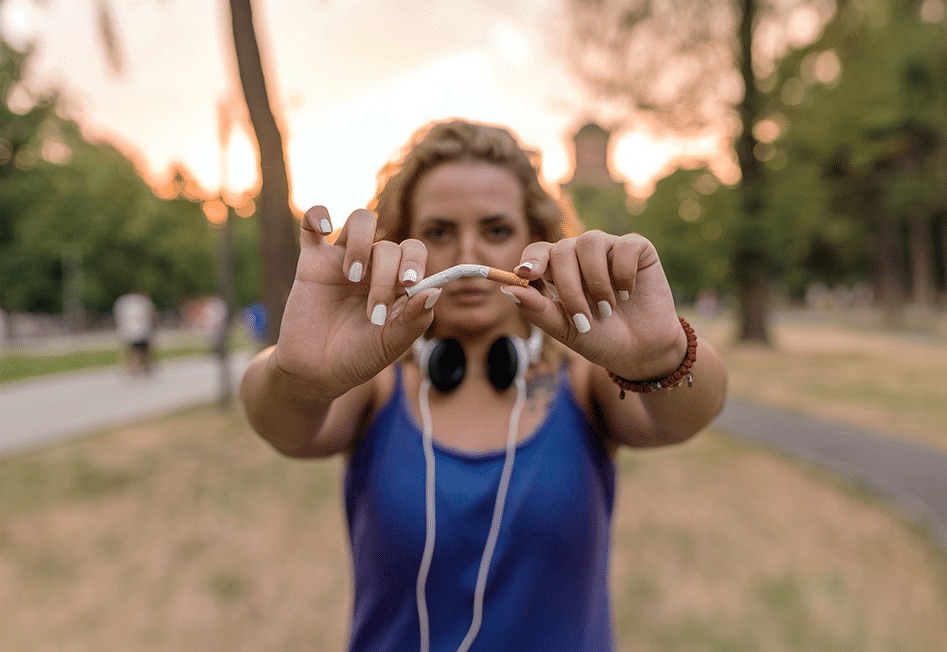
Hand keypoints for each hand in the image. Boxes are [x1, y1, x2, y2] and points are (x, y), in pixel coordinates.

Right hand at [273, 207, 438, 397]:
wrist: (315, 371)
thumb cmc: (357, 358)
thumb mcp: (390, 345)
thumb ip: (414, 320)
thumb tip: (435, 292)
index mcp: (396, 284)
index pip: (414, 253)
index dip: (414, 261)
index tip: (409, 283)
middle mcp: (373, 267)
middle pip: (388, 245)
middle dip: (385, 276)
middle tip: (374, 312)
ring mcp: (343, 260)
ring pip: (361, 221)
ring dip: (360, 243)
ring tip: (352, 276)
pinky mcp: (313, 260)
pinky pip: (314, 220)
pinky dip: (318, 215)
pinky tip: (325, 229)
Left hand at [502, 231, 686, 380]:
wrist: (640, 352)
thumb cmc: (599, 338)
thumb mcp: (564, 329)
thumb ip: (536, 309)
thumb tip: (506, 289)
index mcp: (558, 271)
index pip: (537, 252)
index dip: (531, 260)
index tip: (526, 274)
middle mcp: (580, 254)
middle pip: (562, 250)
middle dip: (570, 287)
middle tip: (584, 318)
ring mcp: (608, 249)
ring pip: (590, 242)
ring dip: (596, 281)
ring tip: (608, 308)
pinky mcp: (638, 249)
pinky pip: (624, 245)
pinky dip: (624, 272)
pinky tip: (628, 292)